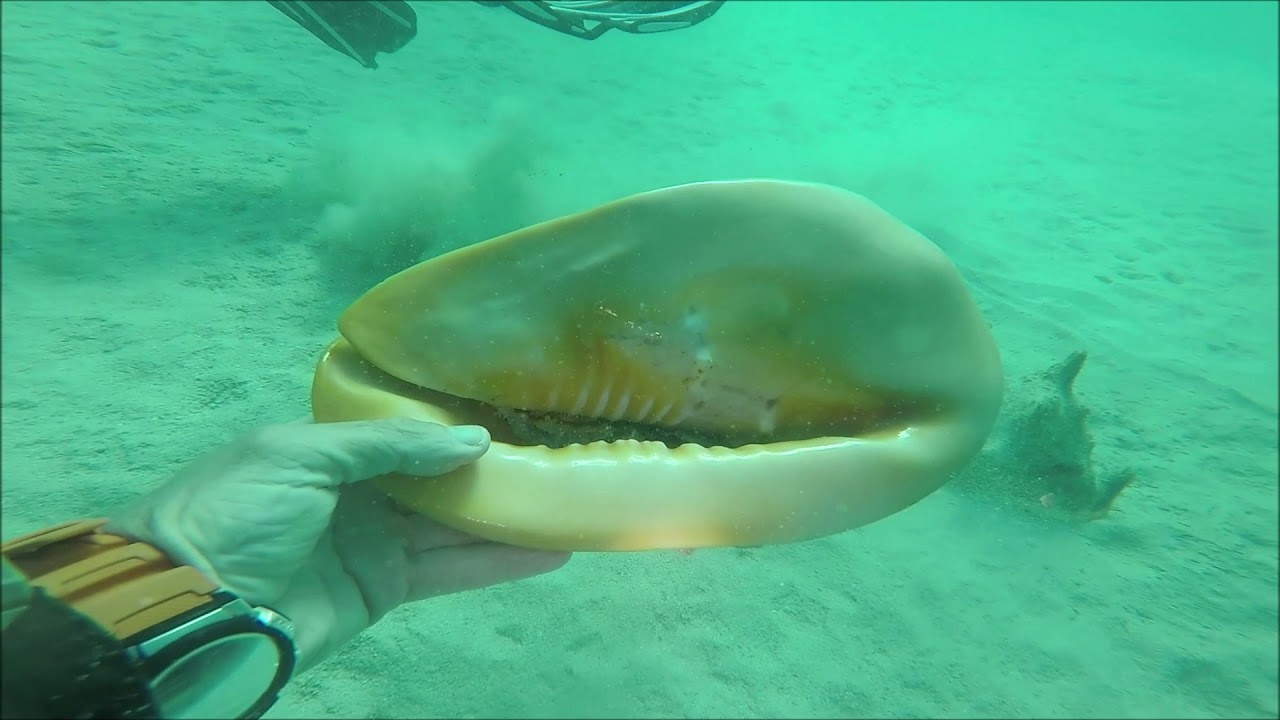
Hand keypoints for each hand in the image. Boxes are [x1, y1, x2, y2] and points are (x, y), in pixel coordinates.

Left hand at [105, 418, 570, 671]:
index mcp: (328, 446)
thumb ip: (389, 443)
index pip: (403, 428)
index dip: (451, 420)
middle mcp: (356, 489)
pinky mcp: (385, 587)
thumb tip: (474, 439)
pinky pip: (449, 569)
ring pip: (451, 522)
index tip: (511, 407)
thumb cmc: (238, 511)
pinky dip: (498, 561)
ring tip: (568, 496)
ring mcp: (373, 540)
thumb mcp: (303, 453)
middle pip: (436, 475)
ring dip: (506, 514)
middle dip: (489, 466)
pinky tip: (548, 549)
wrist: (195, 605)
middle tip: (555, 450)